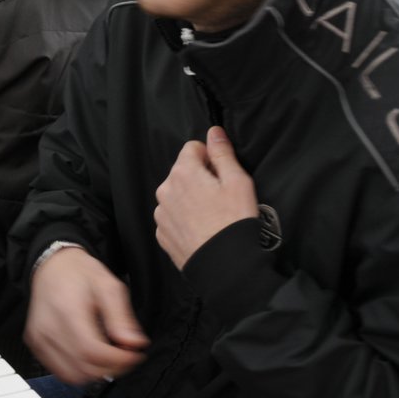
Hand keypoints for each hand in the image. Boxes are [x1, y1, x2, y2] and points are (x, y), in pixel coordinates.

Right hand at [23, 247, 147, 383]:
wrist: (51, 265)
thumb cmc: (78, 273)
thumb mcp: (108, 285)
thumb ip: (121, 317)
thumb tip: (134, 343)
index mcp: (67, 312)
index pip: (93, 352)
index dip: (119, 360)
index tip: (135, 355)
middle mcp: (48, 329)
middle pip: (83, 368)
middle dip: (112, 368)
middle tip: (126, 356)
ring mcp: (39, 339)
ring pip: (71, 376)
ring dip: (95, 374)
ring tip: (109, 359)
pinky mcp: (35, 345)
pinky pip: (59, 371)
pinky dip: (78, 372)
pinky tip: (90, 359)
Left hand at [153, 127, 258, 270]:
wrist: (224, 265)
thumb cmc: (234, 221)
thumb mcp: (237, 181)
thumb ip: (222, 153)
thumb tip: (213, 132)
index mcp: (183, 172)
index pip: (193, 148)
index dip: (210, 157)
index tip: (222, 174)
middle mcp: (165, 189)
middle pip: (183, 172)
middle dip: (200, 178)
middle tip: (220, 197)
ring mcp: (161, 213)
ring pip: (176, 195)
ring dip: (190, 198)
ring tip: (212, 216)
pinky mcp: (161, 233)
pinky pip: (173, 217)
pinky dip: (185, 218)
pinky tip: (202, 229)